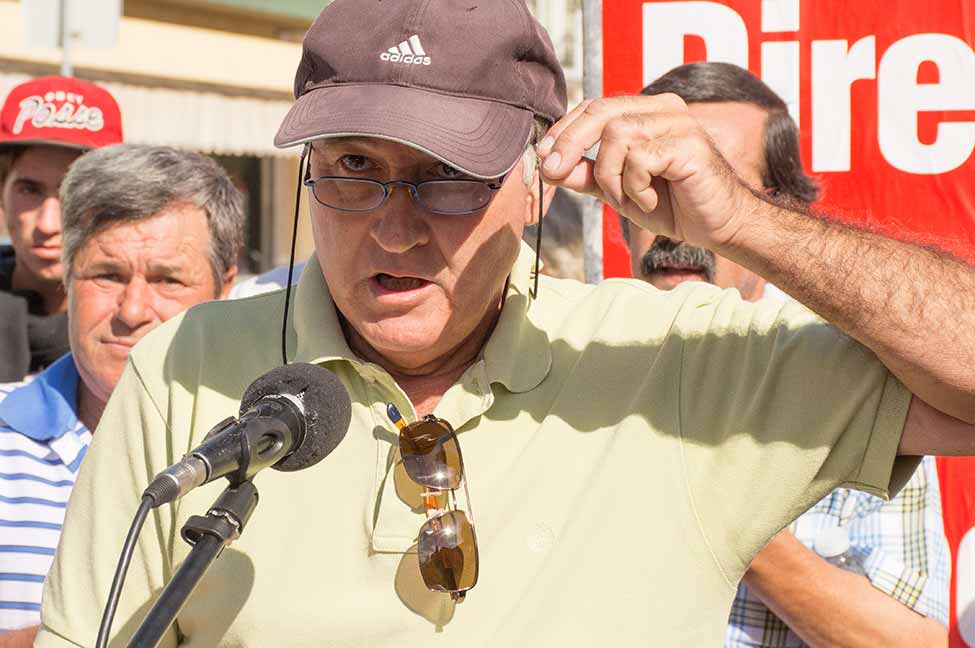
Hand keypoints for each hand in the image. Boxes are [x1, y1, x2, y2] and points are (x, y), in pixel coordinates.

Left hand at [536, 95, 754, 250]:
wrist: (717, 226)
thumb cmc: (673, 204)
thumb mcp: (619, 190)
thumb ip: (588, 175)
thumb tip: (551, 166)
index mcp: (647, 111)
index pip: (595, 107)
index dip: (564, 130)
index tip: (543, 156)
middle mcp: (663, 108)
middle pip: (601, 113)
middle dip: (570, 144)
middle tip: (553, 170)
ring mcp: (678, 122)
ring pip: (617, 138)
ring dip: (611, 177)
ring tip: (629, 199)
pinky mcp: (688, 143)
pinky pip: (639, 160)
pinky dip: (635, 188)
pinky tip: (650, 201)